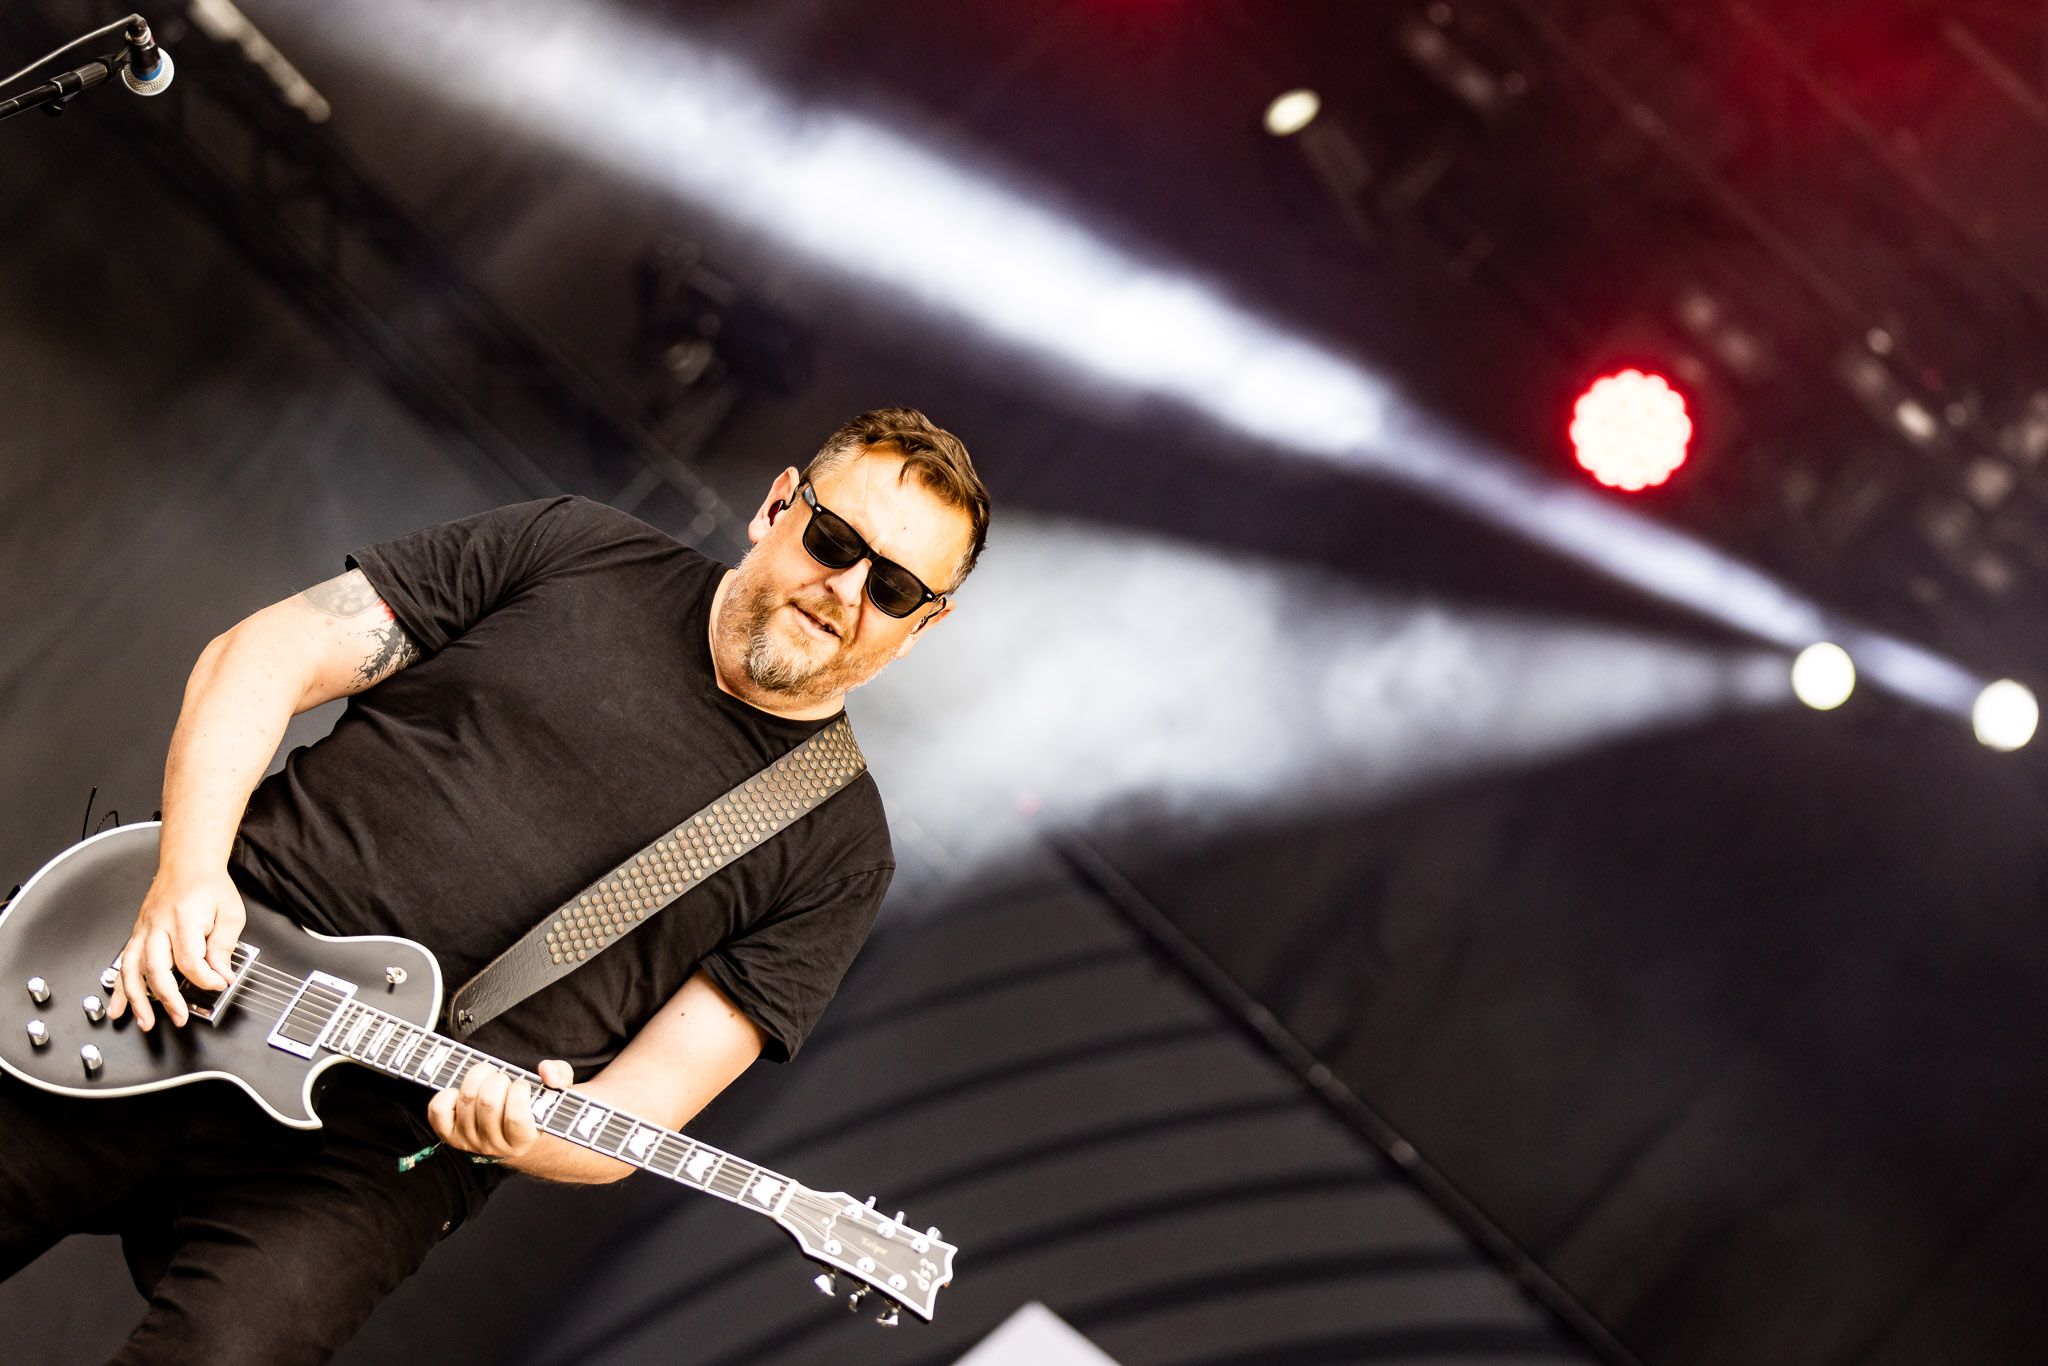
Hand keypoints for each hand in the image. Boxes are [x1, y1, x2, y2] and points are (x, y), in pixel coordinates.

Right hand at [109, 866, 245, 1030]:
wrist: (188, 864)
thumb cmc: (209, 887)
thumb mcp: (230, 914)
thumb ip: (225, 947)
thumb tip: (221, 975)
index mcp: (184, 919)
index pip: (191, 959)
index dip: (205, 978)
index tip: (219, 984)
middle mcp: (158, 926)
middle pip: (156, 967)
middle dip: (167, 997)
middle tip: (180, 1017)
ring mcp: (143, 931)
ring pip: (133, 969)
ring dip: (136, 999)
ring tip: (144, 1021)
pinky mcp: (137, 935)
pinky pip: (124, 964)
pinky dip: (118, 988)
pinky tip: (119, 1007)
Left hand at [430, 1059, 574, 1162]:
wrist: (516, 1140)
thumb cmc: (537, 1112)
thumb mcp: (558, 1095)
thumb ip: (561, 1076)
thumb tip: (546, 1069)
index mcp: (523, 1140)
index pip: (516, 1117)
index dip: (519, 1091)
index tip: (523, 1085)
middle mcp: (494, 1145)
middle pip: (488, 1102)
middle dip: (498, 1079)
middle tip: (504, 1079)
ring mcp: (469, 1141)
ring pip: (466, 1100)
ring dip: (477, 1078)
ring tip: (487, 1078)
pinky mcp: (449, 1134)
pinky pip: (438, 1111)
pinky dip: (447, 1094)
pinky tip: (462, 1091)